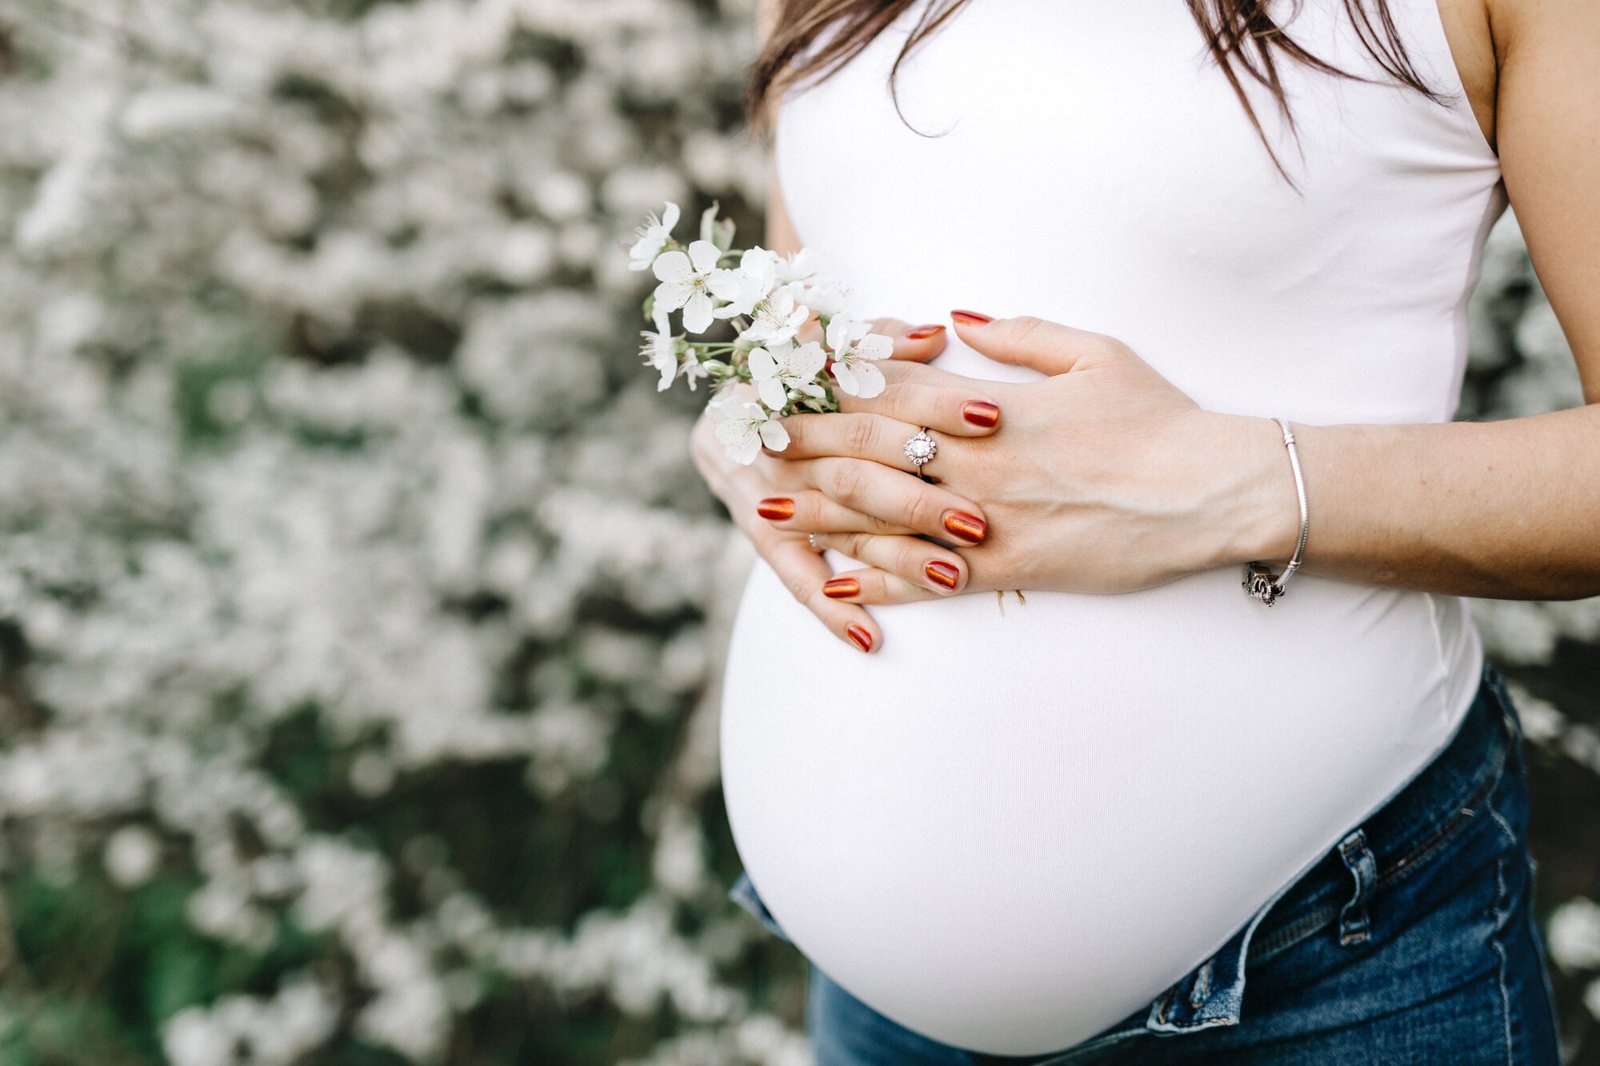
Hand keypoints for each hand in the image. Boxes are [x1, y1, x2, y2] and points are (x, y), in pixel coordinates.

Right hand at [690, 317, 1000, 652]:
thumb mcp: (836, 348)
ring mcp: (774, 494)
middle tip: (979, 521)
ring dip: (896, 558)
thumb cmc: (803, 377)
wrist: (726, 418)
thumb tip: (935, 335)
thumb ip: (882, 344)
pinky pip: (796, 579)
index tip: (992, 418)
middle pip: (860, 471)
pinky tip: (871, 638)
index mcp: (811, 386)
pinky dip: (832, 611)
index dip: (936, 405)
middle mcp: (789, 442)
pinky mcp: (765, 537)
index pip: (879, 396)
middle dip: (921, 498)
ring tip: (953, 578)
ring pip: (841, 527)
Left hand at [769, 312, 1295, 597]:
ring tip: (765, 514)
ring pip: (886, 518)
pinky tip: (837, 589)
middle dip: (804, 449)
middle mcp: (976, 461)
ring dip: (820, 517)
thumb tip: (954, 315)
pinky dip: (881, 585)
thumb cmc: (1157, 415)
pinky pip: (931, 581)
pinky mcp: (1010, 570)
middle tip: (748, 447)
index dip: (830, 387)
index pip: (890, 390)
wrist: (1209, 489)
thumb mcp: (1094, 351)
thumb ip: (1018, 332)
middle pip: (869, 451)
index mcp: (991, 404)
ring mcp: (989, 520)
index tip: (784, 381)